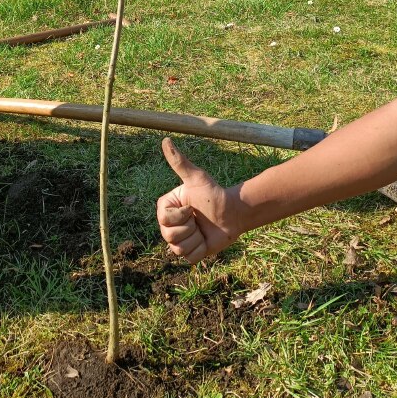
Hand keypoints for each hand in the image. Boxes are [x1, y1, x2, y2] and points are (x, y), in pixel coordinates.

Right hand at [156, 138, 245, 263]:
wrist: (233, 213)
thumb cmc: (214, 194)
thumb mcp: (197, 178)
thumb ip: (179, 162)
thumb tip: (165, 140)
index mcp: (166, 209)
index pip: (164, 220)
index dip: (180, 217)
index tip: (192, 209)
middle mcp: (168, 225)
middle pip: (169, 236)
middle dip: (190, 229)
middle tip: (199, 219)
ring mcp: (178, 240)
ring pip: (178, 249)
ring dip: (196, 239)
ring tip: (203, 229)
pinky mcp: (190, 253)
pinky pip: (189, 258)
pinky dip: (201, 250)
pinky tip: (206, 240)